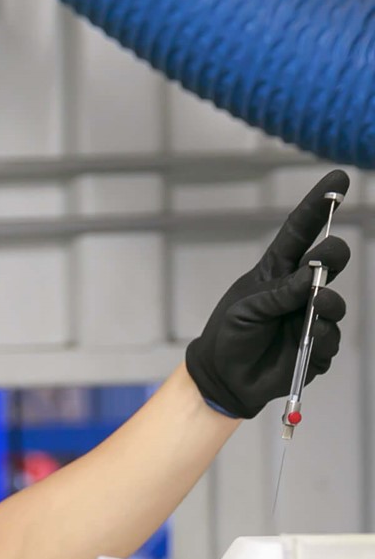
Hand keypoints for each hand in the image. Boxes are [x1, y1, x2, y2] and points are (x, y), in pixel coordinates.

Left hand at [185, 169, 350, 418]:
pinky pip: (331, 340)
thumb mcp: (244, 310)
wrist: (222, 377)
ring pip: (334, 304)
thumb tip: (313, 274)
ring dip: (328, 302)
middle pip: (328, 262)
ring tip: (315, 304)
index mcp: (276, 273)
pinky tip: (314, 336)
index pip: (300, 233)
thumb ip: (277, 293)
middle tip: (327, 256)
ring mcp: (309, 319)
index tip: (337, 181)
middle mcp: (298, 291)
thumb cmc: (228, 336)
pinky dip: (325, 336)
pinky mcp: (316, 348)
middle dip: (333, 254)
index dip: (319, 207)